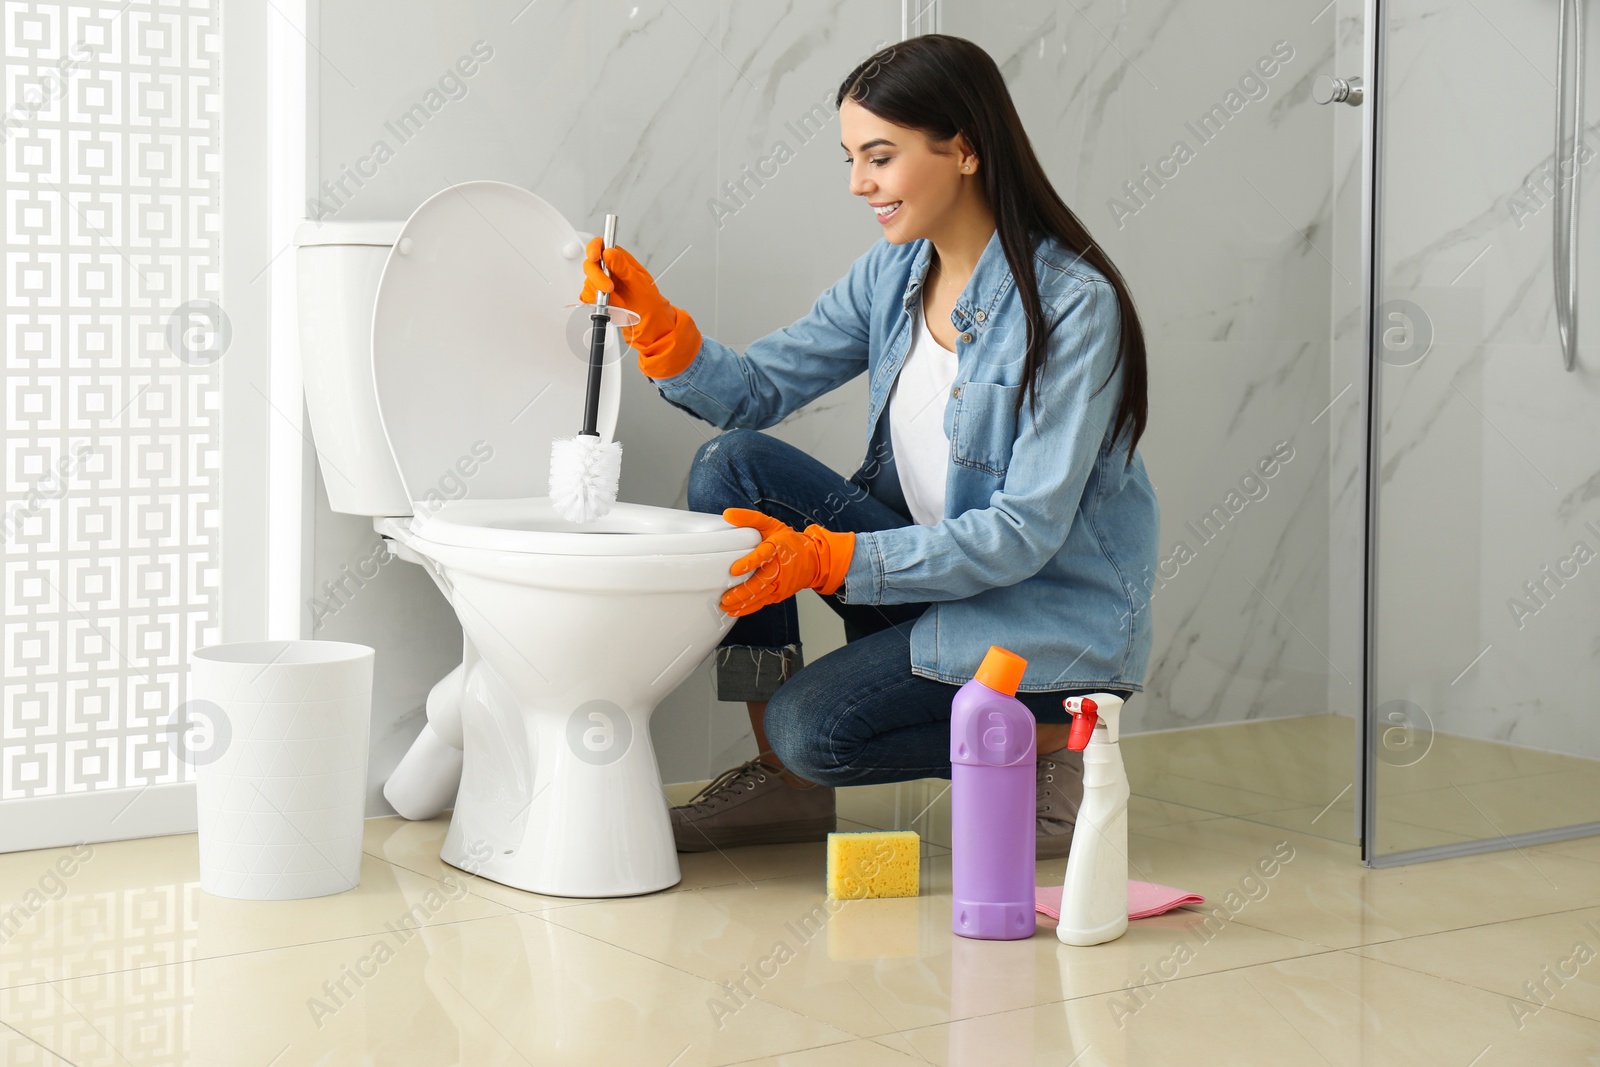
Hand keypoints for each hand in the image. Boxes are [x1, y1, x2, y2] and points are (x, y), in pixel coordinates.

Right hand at [578, 237, 703, 377]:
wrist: (650, 326)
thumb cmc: (649, 303)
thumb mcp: (639, 283)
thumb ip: (623, 267)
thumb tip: (609, 252)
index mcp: (621, 260)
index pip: (601, 245)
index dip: (594, 248)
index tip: (595, 257)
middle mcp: (610, 270)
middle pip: (591, 264)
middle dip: (597, 276)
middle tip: (608, 288)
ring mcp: (603, 283)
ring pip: (588, 281)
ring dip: (598, 292)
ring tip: (616, 301)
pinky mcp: (598, 297)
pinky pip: (588, 296)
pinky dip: (595, 302)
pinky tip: (610, 306)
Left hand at [719, 508, 854, 616]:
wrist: (814, 561)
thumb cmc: (790, 542)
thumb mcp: (771, 524)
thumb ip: (750, 518)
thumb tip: (727, 514)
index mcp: (777, 548)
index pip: (763, 555)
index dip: (749, 563)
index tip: (734, 569)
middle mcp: (780, 568)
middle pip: (761, 582)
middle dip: (742, 592)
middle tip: (725, 597)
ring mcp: (780, 583)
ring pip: (760, 596)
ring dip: (742, 603)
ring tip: (726, 606)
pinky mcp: (779, 594)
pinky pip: (763, 602)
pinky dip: (749, 608)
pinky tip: (735, 611)